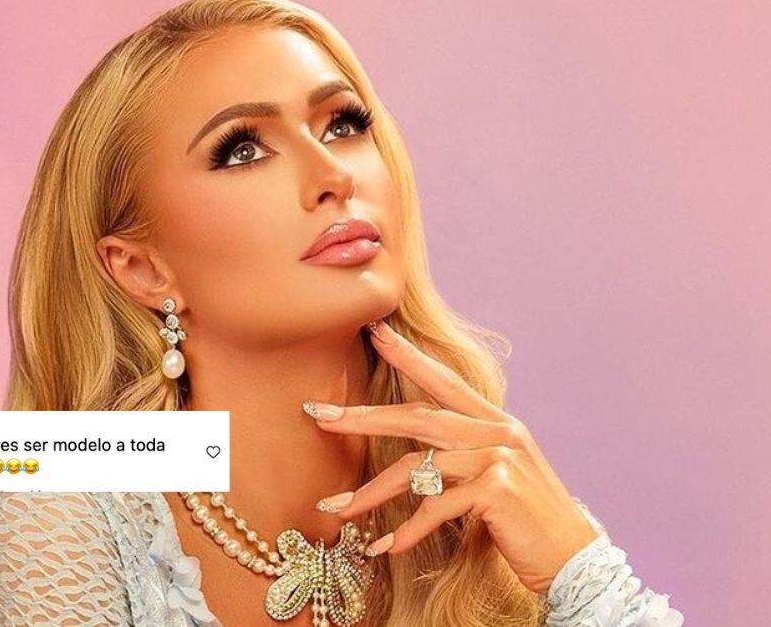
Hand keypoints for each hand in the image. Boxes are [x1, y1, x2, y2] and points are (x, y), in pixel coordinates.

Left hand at [308, 319, 599, 593]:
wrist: (574, 559)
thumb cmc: (525, 522)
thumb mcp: (493, 477)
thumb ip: (461, 458)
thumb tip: (413, 463)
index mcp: (495, 423)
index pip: (444, 381)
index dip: (408, 356)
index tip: (375, 333)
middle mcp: (497, 432)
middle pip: (418, 416)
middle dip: (363, 417)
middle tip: (318, 414)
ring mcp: (498, 459)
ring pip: (417, 468)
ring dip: (371, 493)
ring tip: (336, 510)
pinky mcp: (496, 491)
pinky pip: (435, 508)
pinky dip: (405, 530)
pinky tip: (382, 548)